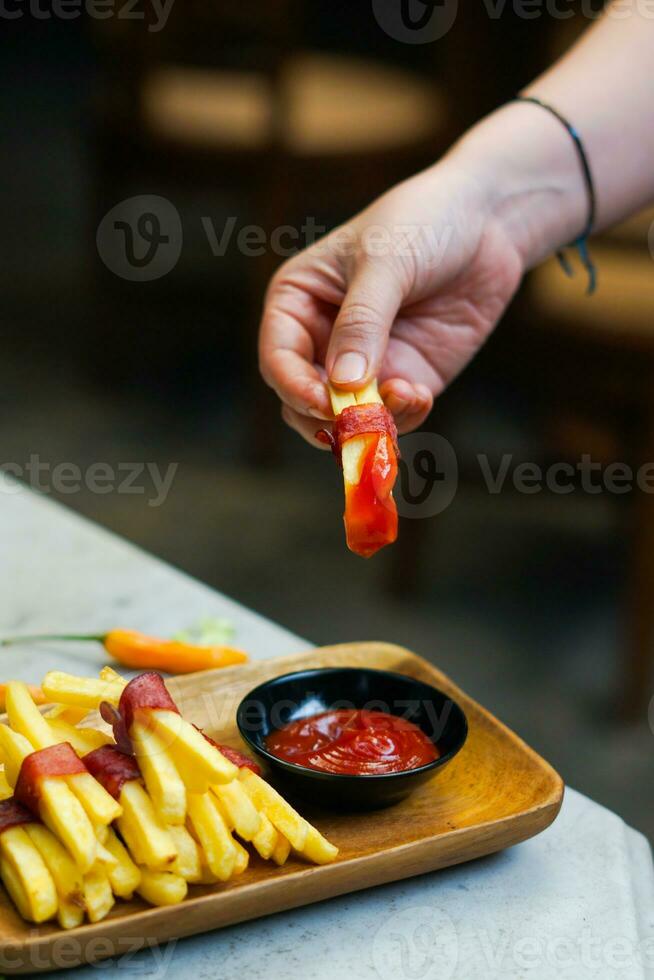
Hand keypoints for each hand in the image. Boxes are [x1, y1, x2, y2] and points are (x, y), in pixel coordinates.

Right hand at [258, 157, 525, 446]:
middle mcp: (323, 338)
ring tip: (402, 400)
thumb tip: (343, 384)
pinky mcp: (406, 377)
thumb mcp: (385, 263)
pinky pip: (393, 415)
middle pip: (303, 399)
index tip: (324, 403)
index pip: (278, 358)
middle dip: (327, 417)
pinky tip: (420, 395)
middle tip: (356, 423)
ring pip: (347, 416)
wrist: (489, 220)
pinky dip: (403, 416)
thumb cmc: (423, 221)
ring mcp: (365, 363)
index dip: (294, 386)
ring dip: (369, 422)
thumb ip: (362, 322)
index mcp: (298, 301)